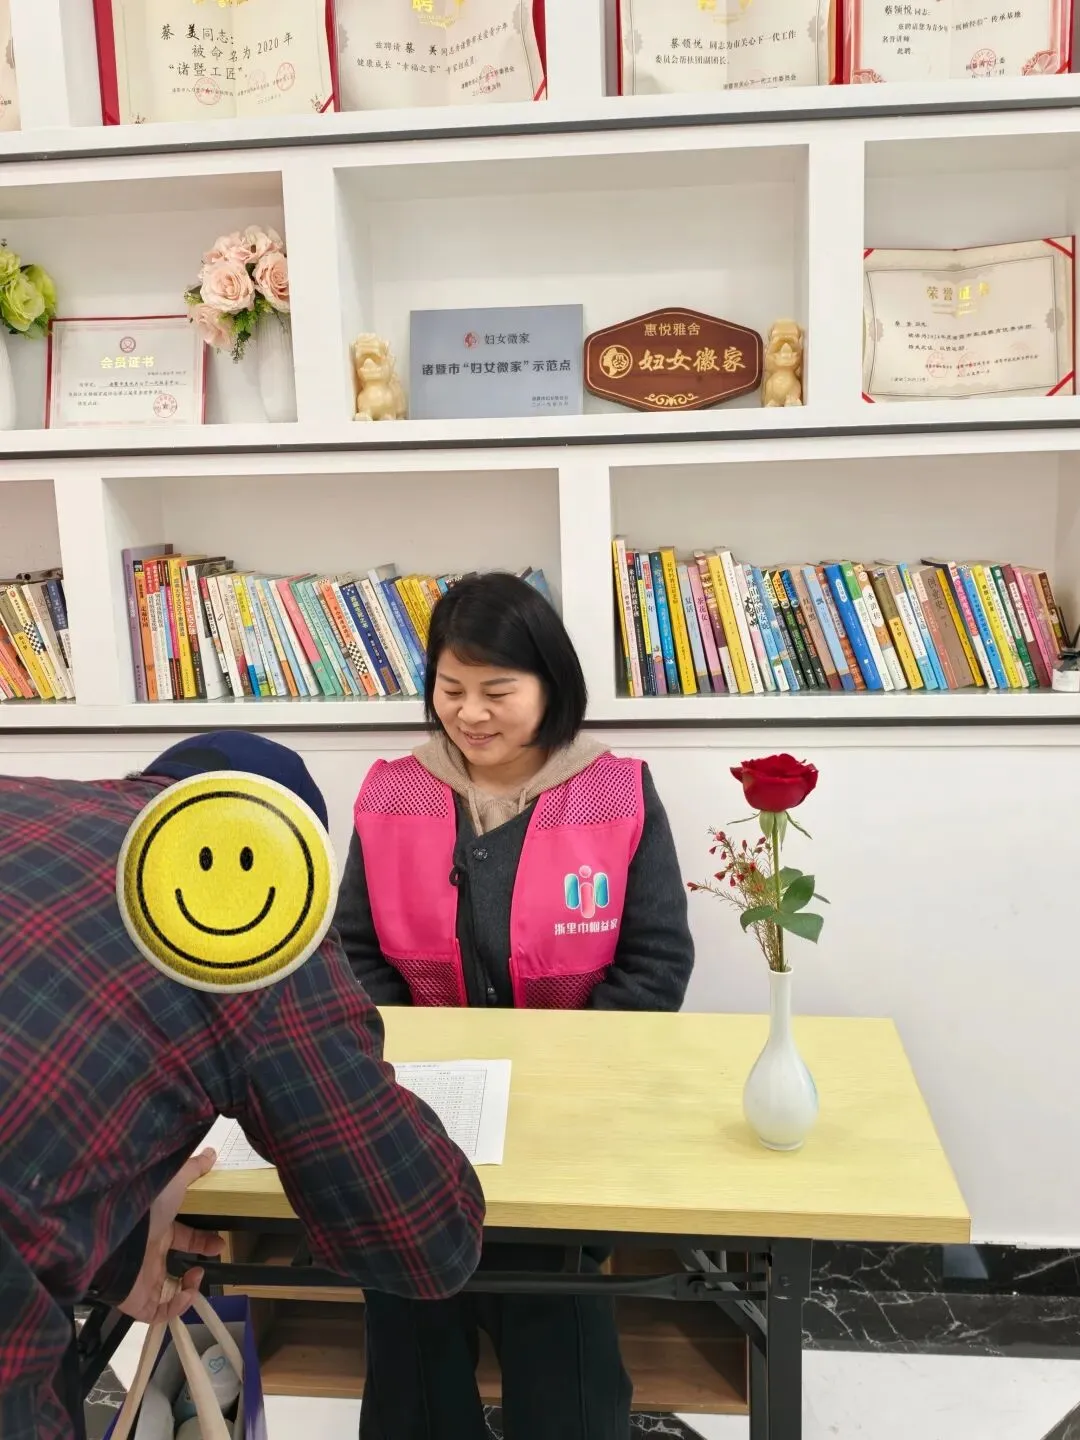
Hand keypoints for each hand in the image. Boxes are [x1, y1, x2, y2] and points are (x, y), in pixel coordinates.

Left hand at [119, 1148, 224, 1323]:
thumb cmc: (145, 1205)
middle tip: (213, 1258)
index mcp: (157, 1230)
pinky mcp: (137, 1301)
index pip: (183, 1238)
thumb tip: (211, 1153)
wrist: (116, 1235)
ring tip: (195, 1278)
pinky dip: (177, 1307)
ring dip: (188, 1289)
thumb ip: (193, 1169)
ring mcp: (143, 1279)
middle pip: (177, 1265)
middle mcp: (149, 1255)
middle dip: (200, 1263)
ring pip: (168, 1293)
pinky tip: (187, 1291)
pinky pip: (160, 1312)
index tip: (219, 1242)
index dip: (202, 1241)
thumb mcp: (174, 1179)